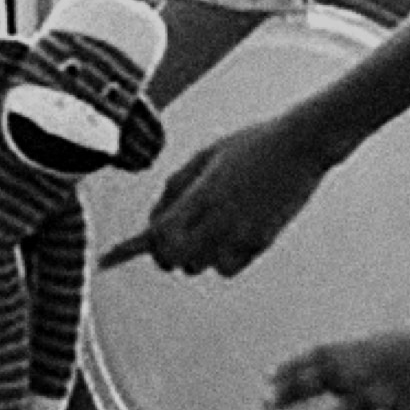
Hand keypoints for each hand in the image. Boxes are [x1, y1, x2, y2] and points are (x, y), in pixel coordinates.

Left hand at [99, 113, 333, 275]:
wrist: (301, 144)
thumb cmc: (253, 143)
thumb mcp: (207, 155)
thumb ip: (176, 186)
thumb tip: (156, 218)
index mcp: (201, 194)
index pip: (156, 234)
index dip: (130, 248)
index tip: (108, 259)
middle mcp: (218, 219)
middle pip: (173, 258)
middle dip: (166, 251)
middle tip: (170, 237)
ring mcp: (241, 234)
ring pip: (200, 266)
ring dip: (195, 254)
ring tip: (209, 227)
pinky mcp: (262, 242)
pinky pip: (228, 267)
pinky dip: (222, 259)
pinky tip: (230, 235)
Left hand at [268, 322, 409, 409]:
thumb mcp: (399, 345)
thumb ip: (372, 359)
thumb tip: (347, 372)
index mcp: (372, 348)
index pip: (323, 354)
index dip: (294, 365)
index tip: (268, 376)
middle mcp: (377, 367)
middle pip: (328, 377)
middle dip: (295, 390)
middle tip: (266, 402)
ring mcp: (397, 389)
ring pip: (356, 407)